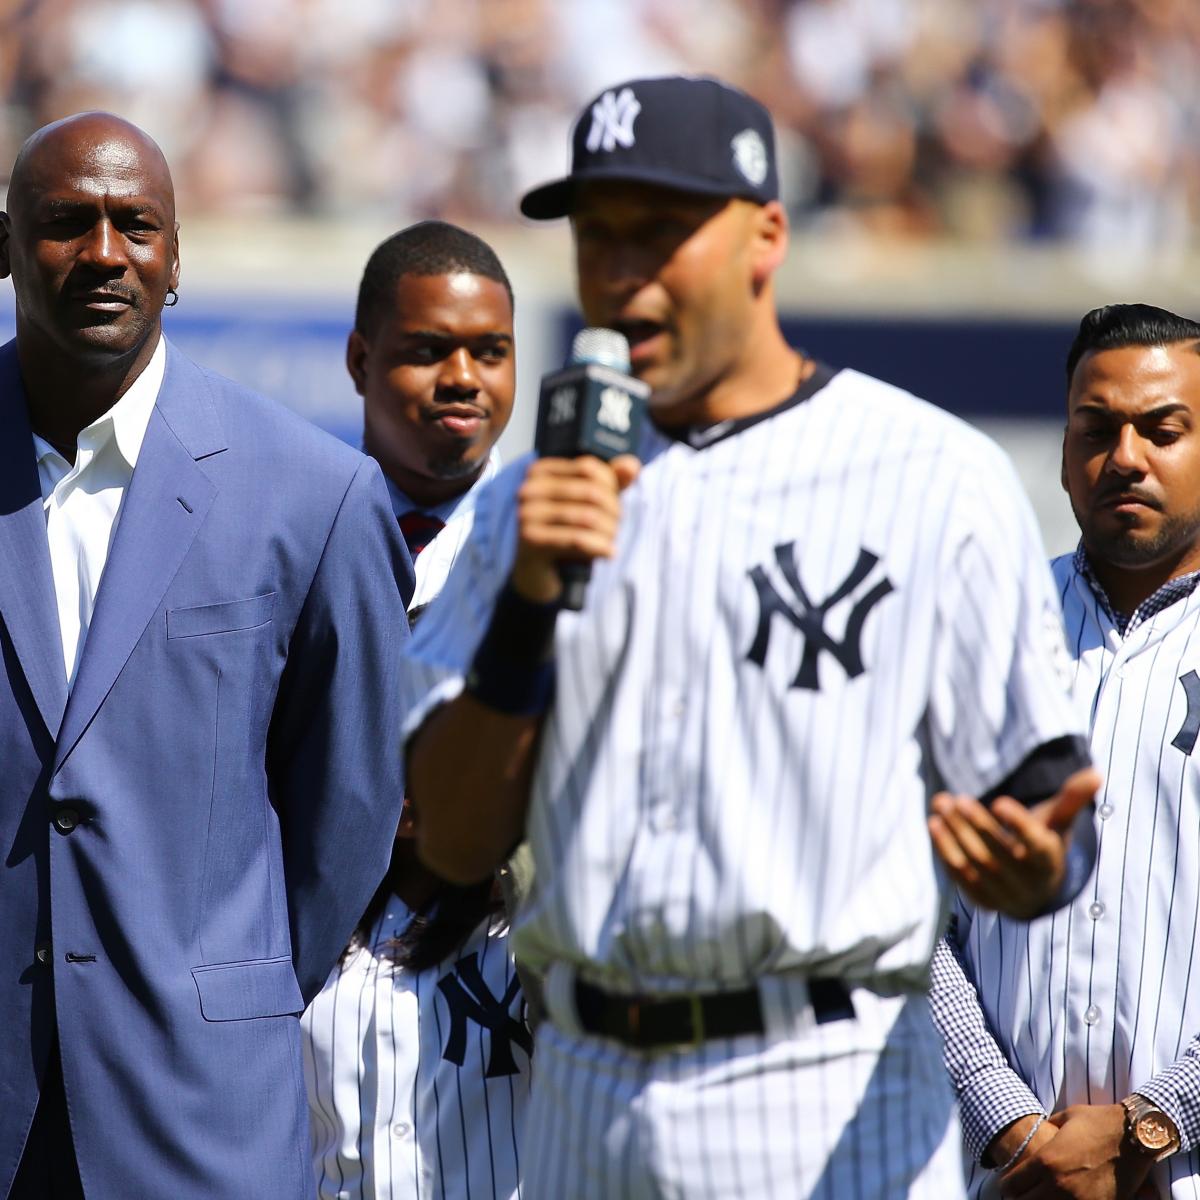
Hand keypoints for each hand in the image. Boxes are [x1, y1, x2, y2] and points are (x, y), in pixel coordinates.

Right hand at [510, 455, 639, 603]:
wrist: (536, 569)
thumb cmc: (562, 531)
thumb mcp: (587, 503)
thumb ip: (610, 482)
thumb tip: (631, 466)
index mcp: (541, 472)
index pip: (588, 467)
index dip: (612, 485)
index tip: (615, 503)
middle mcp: (530, 489)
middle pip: (590, 492)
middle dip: (613, 511)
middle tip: (617, 526)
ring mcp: (528, 514)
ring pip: (587, 517)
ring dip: (608, 531)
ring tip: (612, 540)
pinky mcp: (531, 539)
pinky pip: (576, 539)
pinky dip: (599, 547)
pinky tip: (609, 553)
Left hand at [928, 767, 1099, 917]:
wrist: (1037, 890)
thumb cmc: (1044, 843)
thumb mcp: (1058, 823)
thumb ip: (1071, 799)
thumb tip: (1096, 773)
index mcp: (1049, 859)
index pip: (1036, 844)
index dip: (1019, 824)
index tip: (1000, 801)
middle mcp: (1029, 882)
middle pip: (998, 853)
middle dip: (974, 824)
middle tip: (954, 798)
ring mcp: (1005, 894)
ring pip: (975, 864)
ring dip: (954, 835)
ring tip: (940, 805)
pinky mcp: (984, 902)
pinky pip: (961, 878)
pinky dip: (946, 852)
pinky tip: (934, 826)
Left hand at [999, 1104, 1152, 1198]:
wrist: (1135, 1138)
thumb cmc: (1098, 1122)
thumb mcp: (1064, 1117)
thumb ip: (1046, 1128)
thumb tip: (1036, 1130)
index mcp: (1046, 1161)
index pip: (1011, 1185)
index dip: (1007, 1185)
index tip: (1009, 1183)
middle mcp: (1059, 1184)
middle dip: (1020, 1197)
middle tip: (1024, 1192)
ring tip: (1043, 1196)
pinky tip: (1062, 1199)